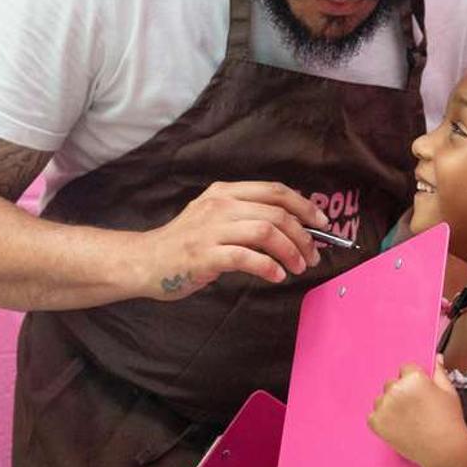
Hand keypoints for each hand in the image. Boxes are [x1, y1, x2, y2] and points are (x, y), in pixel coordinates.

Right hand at [141, 181, 328, 299]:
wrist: (145, 261)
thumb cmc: (185, 244)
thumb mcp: (215, 219)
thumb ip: (247, 218)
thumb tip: (293, 229)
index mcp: (225, 193)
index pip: (274, 190)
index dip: (304, 206)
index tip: (322, 223)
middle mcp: (219, 206)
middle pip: (276, 212)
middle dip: (303, 235)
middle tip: (313, 255)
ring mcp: (211, 229)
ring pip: (266, 231)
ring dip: (290, 251)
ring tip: (298, 267)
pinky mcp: (204, 255)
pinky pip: (246, 257)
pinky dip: (268, 266)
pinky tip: (276, 276)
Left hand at [366, 359, 466, 466]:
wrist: (443, 450)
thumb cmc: (449, 421)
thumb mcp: (449, 392)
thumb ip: (439, 373)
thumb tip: (437, 359)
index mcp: (413, 378)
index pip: (406, 369)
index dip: (414, 381)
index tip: (420, 393)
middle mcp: (395, 389)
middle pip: (392, 384)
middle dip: (401, 392)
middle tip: (416, 409)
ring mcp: (384, 407)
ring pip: (382, 399)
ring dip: (390, 406)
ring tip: (408, 420)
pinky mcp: (376, 423)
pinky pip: (374, 416)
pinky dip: (383, 421)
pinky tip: (399, 427)